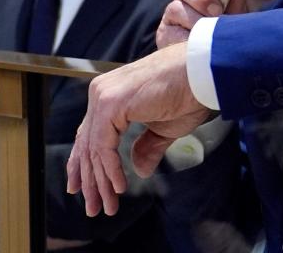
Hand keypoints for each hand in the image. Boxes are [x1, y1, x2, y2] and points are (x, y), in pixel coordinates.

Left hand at [66, 42, 210, 217]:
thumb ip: (147, 147)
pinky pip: (104, 145)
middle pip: (87, 144)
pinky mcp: (111, 103)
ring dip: (100, 181)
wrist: (201, 74)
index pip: (89, 134)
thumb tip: (139, 169)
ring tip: (106, 206)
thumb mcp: (163, 128)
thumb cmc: (187, 94)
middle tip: (94, 207)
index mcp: (110, 94)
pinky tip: (119, 187)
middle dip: (90, 180)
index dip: (84, 164)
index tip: (81, 189)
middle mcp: (102, 92)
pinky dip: (110, 169)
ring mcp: (104, 96)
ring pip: (93, 148)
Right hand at [156, 0, 250, 47]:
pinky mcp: (164, 34)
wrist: (213, 62)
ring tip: (210, 31)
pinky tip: (196, 42)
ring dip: (195, 19)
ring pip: (175, 8)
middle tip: (217, 10)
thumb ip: (237, 3)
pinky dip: (185, 36)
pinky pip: (170, 31)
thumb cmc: (226, 33)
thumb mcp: (234, 17)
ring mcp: (171, 17)